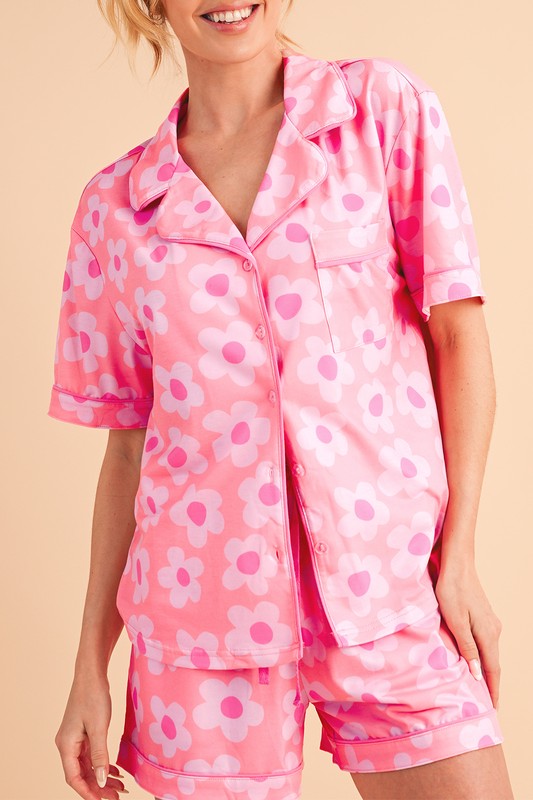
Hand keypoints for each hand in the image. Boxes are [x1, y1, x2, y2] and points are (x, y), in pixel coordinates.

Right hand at [55, 670, 127, 798]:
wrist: (91, 674)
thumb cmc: (93, 696)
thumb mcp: (98, 727)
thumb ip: (99, 755)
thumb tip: (100, 781)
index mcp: (66, 745)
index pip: (74, 778)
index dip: (88, 792)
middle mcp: (67, 745)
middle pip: (81, 774)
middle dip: (98, 787)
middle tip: (118, 795)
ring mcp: (74, 739)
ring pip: (87, 766)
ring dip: (101, 777)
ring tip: (120, 786)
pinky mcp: (82, 733)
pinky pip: (91, 756)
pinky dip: (101, 764)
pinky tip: (114, 770)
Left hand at [435, 562, 502, 709]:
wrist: (457, 564)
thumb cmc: (452, 590)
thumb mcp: (454, 621)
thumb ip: (466, 648)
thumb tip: (476, 674)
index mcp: (488, 634)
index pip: (493, 670)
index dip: (492, 690)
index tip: (492, 709)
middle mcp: (494, 630)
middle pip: (493, 663)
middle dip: (489, 684)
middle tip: (483, 705)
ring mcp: (490, 622)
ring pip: (488, 652)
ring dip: (484, 670)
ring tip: (476, 688)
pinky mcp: (483, 616)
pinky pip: (484, 642)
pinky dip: (480, 656)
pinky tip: (472, 661)